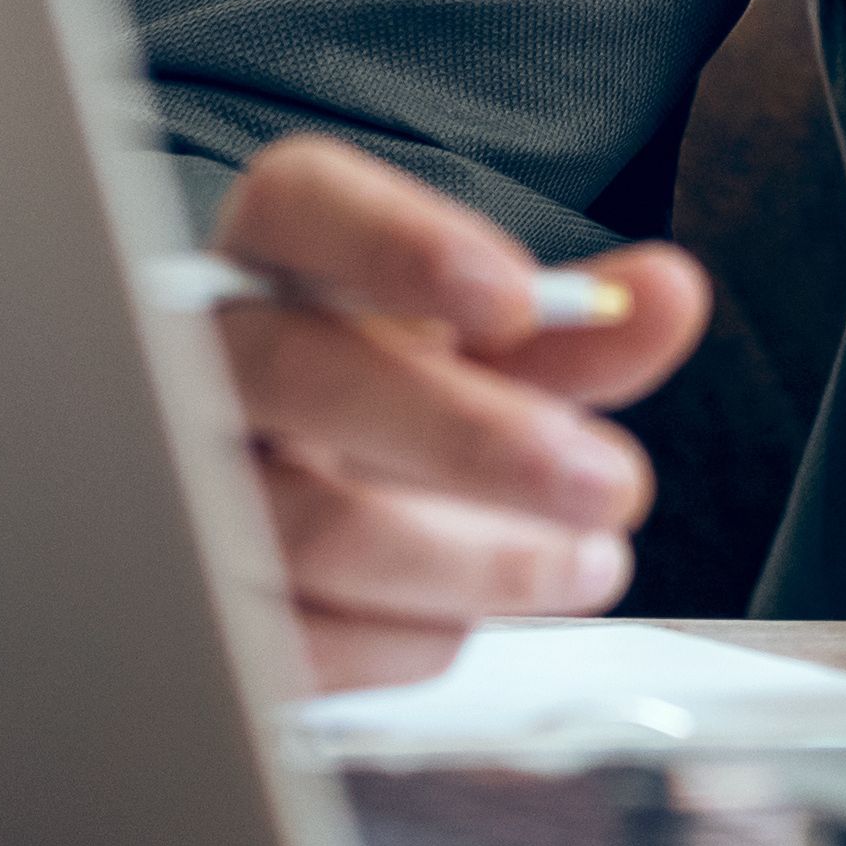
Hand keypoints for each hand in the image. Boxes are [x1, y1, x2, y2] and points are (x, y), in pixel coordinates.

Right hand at [204, 135, 706, 690]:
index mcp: (273, 264)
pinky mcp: (191, 614)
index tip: (517, 298)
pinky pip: (300, 640)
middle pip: (300, 375)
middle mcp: (199, 364)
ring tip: (590, 561)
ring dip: (478, 561)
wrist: (278, 518)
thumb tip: (669, 294)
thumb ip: (571, 328)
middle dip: (472, 437)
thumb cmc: (379, 410)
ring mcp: (175, 491)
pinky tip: (467, 615)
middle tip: (612, 482)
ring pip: (308, 528)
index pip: (297, 205)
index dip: (397, 244)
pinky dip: (410, 637)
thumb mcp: (477, 360)